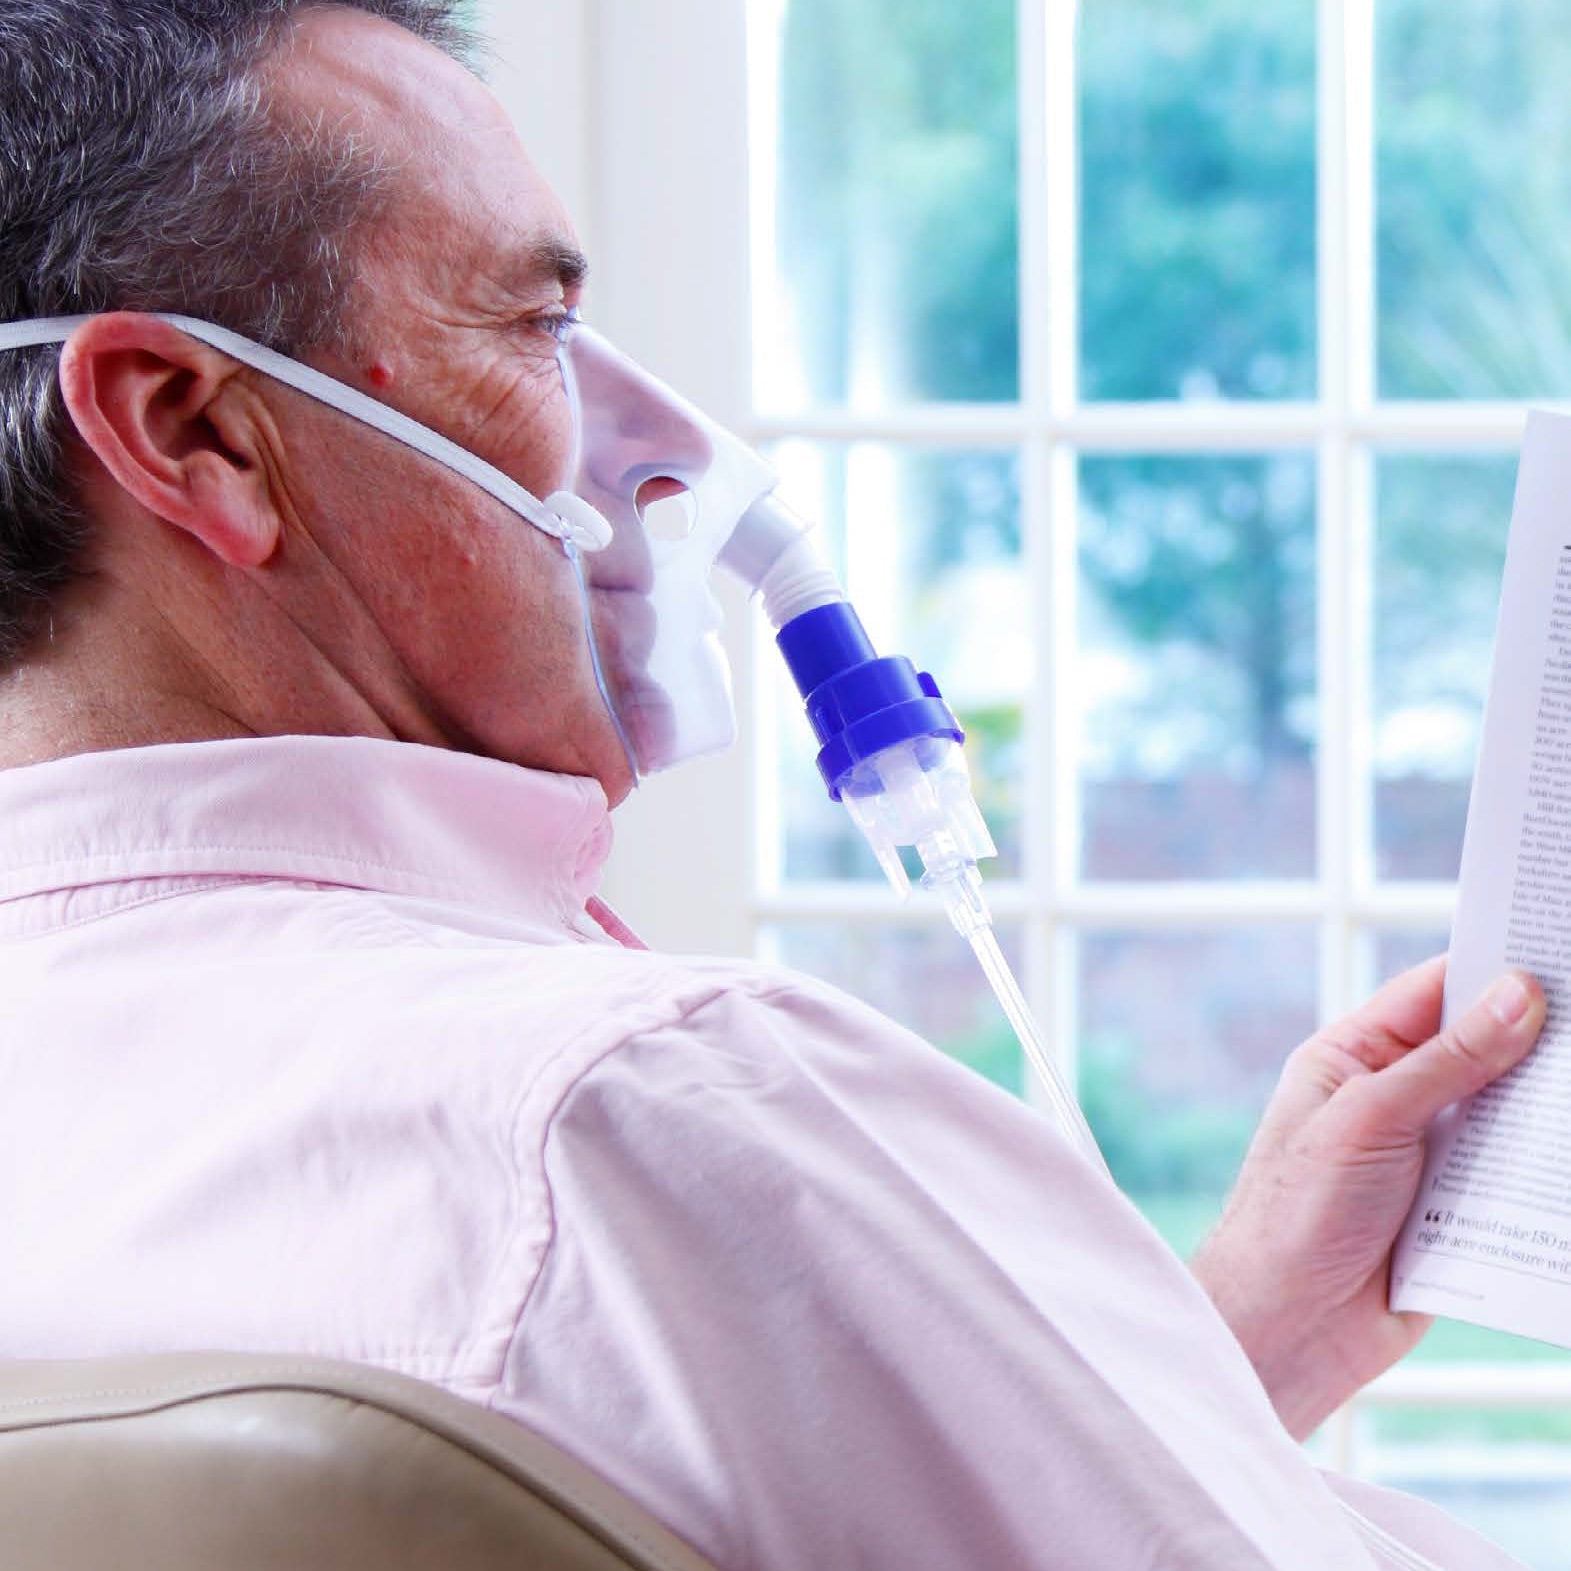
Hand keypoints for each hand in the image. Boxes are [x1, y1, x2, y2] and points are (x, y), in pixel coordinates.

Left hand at [1190, 957, 1545, 1439]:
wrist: (1286, 1327)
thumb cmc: (1296, 1211)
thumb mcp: (1370, 1118)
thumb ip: (1448, 1061)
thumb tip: (1519, 994)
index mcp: (1353, 1057)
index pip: (1432, 994)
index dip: (1492, 967)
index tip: (1555, 946)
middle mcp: (1391, 1098)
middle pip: (1481, 1051)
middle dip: (1540, 1040)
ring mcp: (1424, 1155)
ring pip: (1507, 1114)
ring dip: (1548, 1109)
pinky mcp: (1453, 1212)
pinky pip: (1512, 1178)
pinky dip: (1545, 1171)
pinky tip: (1569, 1164)